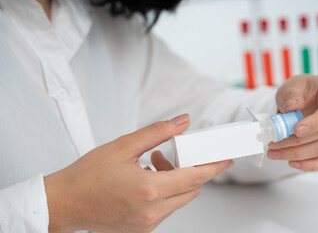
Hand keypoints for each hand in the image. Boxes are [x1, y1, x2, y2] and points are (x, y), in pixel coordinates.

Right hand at [44, 114, 233, 232]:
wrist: (64, 203)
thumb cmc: (87, 176)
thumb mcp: (123, 146)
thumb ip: (157, 132)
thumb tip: (182, 121)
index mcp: (149, 190)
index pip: (195, 177)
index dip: (214, 166)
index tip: (226, 159)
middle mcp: (152, 211)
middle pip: (191, 189)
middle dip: (191, 170)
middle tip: (174, 154)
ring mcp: (147, 223)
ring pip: (179, 199)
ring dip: (176, 180)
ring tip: (154, 163)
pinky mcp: (142, 229)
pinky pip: (166, 208)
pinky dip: (165, 192)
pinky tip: (148, 178)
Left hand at [268, 75, 317, 171]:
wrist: (302, 99)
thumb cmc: (300, 91)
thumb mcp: (291, 86)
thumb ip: (290, 94)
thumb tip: (292, 107)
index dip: (316, 123)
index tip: (296, 130)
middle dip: (297, 142)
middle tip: (274, 144)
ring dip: (298, 154)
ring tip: (274, 152)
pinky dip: (309, 164)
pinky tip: (292, 163)